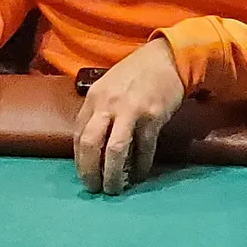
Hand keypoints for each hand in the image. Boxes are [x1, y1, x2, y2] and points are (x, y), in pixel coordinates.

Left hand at [73, 39, 184, 194]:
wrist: (167, 58)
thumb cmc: (136, 73)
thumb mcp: (109, 86)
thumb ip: (99, 110)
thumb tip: (93, 143)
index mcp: (94, 98)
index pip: (79, 135)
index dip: (80, 159)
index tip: (85, 174)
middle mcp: (108, 105)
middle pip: (92, 145)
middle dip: (90, 171)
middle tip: (94, 188)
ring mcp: (131, 111)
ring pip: (116, 151)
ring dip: (113, 174)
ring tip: (114, 188)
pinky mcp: (153, 117)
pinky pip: (144, 149)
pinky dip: (141, 166)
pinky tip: (140, 175)